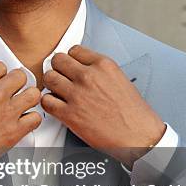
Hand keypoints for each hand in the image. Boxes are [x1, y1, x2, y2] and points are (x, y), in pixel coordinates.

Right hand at [0, 61, 41, 181]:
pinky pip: (36, 118)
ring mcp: (7, 111)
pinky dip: (31, 120)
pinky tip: (23, 123)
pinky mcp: (14, 131)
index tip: (0, 82)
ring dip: (28, 99)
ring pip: (34, 94)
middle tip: (13, 93)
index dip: (0, 75)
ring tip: (22, 106)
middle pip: (21, 76)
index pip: (1, 66)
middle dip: (17, 84)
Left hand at [41, 45, 165, 166]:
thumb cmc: (133, 113)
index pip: (74, 50)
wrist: (138, 136)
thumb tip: (84, 69)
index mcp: (103, 65)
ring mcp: (77, 94)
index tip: (71, 66)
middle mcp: (88, 76)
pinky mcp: (69, 114)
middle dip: (58, 68)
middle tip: (61, 77)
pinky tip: (57, 106)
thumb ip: (100, 71)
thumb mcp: (120, 79)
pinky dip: (48, 103)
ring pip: (49, 78)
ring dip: (51, 85)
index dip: (71, 59)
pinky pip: (46, 101)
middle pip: (58, 60)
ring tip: (58, 92)